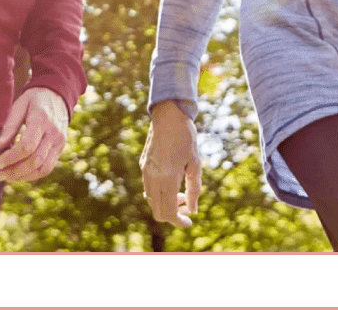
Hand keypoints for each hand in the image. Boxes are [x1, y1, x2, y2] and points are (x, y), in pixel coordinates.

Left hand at [0, 87, 69, 182]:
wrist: (57, 96)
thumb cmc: (34, 100)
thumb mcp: (19, 106)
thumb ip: (10, 126)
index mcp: (42, 119)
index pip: (27, 146)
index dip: (11, 158)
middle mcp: (53, 133)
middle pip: (35, 160)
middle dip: (15, 171)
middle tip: (0, 174)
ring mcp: (59, 142)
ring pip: (43, 168)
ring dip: (24, 176)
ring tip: (8, 177)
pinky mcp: (60, 148)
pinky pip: (48, 168)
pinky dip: (33, 175)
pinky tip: (20, 174)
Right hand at [140, 100, 201, 227]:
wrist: (168, 115)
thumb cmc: (186, 137)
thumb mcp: (195, 163)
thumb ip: (194, 189)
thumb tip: (193, 210)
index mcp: (167, 178)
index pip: (169, 212)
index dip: (179, 222)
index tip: (190, 222)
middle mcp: (153, 178)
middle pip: (158, 211)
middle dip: (174, 215)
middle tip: (187, 206)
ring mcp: (145, 172)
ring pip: (152, 201)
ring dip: (166, 204)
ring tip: (181, 193)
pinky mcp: (143, 165)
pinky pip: (148, 189)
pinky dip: (159, 194)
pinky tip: (171, 184)